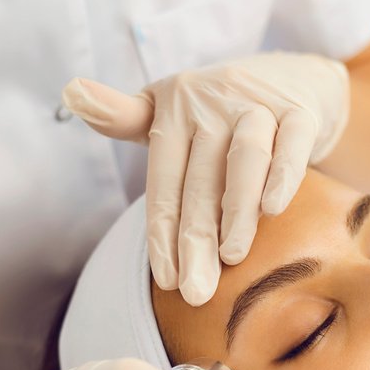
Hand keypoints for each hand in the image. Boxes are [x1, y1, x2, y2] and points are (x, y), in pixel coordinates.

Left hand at [61, 52, 350, 305]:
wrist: (292, 77)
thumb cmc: (219, 109)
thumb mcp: (170, 110)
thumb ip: (125, 117)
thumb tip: (71, 91)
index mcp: (174, 109)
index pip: (164, 180)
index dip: (162, 233)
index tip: (168, 281)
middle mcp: (211, 103)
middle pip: (200, 181)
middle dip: (195, 240)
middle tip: (196, 292)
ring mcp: (256, 104)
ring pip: (244, 159)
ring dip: (236, 209)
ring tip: (232, 257)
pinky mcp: (298, 110)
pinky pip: (291, 143)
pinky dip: (282, 174)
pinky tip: (274, 209)